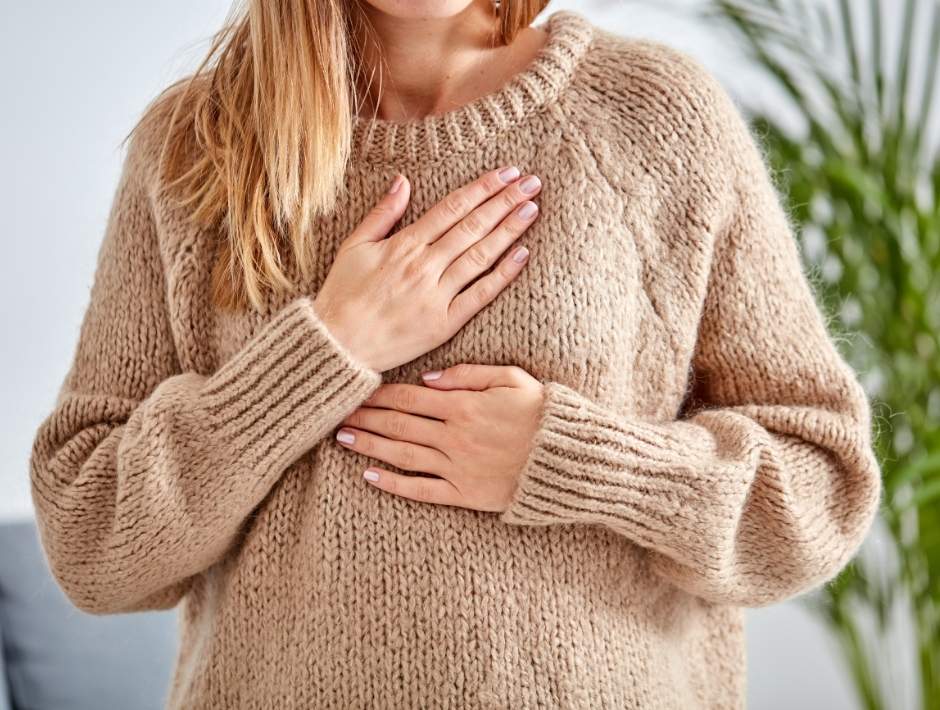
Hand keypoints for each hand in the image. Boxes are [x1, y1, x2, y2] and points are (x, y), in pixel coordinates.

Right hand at [313, 168, 541, 372]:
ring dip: (509, 230)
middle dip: (505, 201)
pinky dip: (502, 275)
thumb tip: (403, 180)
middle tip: (532, 183)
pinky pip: (479, 295)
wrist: (337, 346)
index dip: (482, 188)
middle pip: (472, 226)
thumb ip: (382, 213)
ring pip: (480, 256)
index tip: (507, 173)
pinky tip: (522, 255)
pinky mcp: (444, 323)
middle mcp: (424, 266)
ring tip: (532, 209)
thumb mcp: (354, 247)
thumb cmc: (342, 296)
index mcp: (403, 244)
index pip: (452, 208)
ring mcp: (436, 295)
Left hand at [334, 364, 545, 511]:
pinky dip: (394, 484)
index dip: (379, 395)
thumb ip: (468, 374)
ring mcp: (457, 467)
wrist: (568, 458)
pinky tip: (370, 477)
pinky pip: (421, 490)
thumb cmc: (542, 413)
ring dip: (370, 445)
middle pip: (398, 424)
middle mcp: (453, 436)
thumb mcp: (511, 378)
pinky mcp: (464, 494)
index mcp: (463, 405)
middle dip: (365, 418)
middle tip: (337, 415)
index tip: (357, 391)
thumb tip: (427, 378)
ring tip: (343, 439)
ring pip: (402, 454)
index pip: (409, 398)